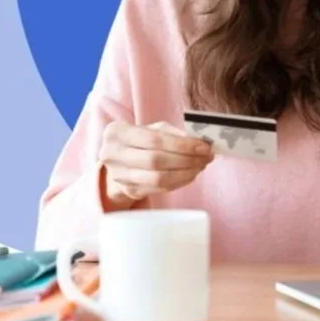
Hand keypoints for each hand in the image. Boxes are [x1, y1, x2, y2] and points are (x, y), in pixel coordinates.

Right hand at [99, 121, 213, 208]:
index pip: (155, 139)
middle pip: (156, 160)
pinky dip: (179, 182)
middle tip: (206, 157)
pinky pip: (159, 189)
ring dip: (185, 173)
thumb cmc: (138, 141)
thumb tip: (198, 141)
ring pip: (158, 178)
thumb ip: (171, 132)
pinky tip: (190, 175)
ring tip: (200, 166)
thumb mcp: (149, 129)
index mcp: (117, 133)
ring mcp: (120, 176)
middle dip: (187, 159)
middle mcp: (113, 155)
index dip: (182, 144)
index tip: (204, 146)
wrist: (116, 162)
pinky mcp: (129, 191)